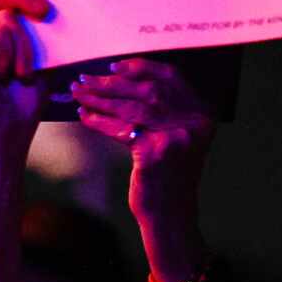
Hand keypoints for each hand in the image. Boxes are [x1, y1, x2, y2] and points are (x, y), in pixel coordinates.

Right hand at [0, 0, 48, 166]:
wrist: (1, 138)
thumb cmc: (18, 105)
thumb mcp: (36, 59)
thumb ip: (36, 31)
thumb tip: (51, 0)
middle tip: (45, 11)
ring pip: (5, 16)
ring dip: (25, 47)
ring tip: (20, 75)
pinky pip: (0, 31)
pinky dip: (14, 54)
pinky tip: (6, 77)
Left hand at [66, 57, 212, 281]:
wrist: (170, 214)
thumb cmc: (166, 175)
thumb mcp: (173, 138)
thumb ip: (161, 111)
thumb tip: (118, 81)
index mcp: (203, 114)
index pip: (171, 78)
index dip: (141, 68)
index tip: (114, 66)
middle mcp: (194, 123)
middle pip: (147, 91)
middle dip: (112, 83)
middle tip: (85, 79)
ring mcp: (177, 137)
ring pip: (131, 108)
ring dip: (100, 99)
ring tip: (79, 94)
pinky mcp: (156, 153)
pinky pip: (121, 129)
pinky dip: (99, 121)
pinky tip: (84, 116)